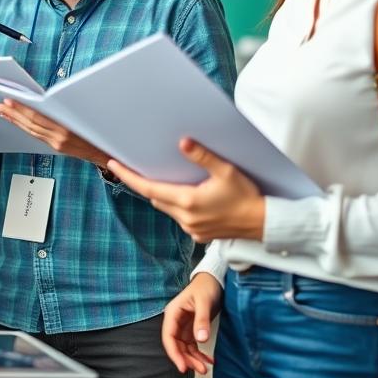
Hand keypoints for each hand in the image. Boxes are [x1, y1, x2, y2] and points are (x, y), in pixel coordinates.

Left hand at [0, 99, 109, 165]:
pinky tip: (19, 122)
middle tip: (0, 105)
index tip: (9, 100)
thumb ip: (67, 109)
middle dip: (14, 114)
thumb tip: (46, 98)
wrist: (110, 153)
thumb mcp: (86, 116)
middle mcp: (59, 138)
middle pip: (30, 124)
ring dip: (16, 121)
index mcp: (66, 129)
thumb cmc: (101, 132)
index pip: (37, 117)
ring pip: (31, 131)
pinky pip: (37, 136)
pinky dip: (26, 127)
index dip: (21, 109)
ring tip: (4, 112)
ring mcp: (57, 144)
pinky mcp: (57, 147)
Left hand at [106, 138, 264, 241]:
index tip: (113, 165)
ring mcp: (191, 229)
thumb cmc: (247, 196)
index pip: (149, 189)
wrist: (263, 223)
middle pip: (155, 199)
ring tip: (161, 178)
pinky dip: (176, 206)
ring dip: (162, 196)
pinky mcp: (198, 235)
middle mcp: (185, 218)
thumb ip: (203, 157)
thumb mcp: (226, 171)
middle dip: (145, 184)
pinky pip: (179, 218)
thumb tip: (183, 142)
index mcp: (188, 202)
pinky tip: (185, 196)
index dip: (129, 177)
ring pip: (166, 209)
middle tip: (135, 167)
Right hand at [162, 273, 221, 374]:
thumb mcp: (204, 302)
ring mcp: (184, 325)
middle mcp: (176, 321)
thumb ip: (202, 320)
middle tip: (199, 369)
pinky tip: (208, 360)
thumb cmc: (206, 286)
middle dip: (187, 359)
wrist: (214, 280)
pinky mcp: (192, 328)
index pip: (169, 337)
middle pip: (176, 345)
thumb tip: (200, 339)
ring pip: (185, 347)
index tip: (183, 367)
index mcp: (173, 313)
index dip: (174, 353)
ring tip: (205, 368)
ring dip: (193, 359)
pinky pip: (193, 345)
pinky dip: (200, 354)